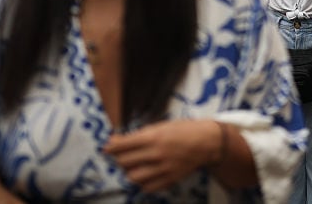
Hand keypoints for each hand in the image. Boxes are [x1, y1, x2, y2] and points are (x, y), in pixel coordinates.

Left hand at [104, 119, 222, 192]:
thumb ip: (139, 135)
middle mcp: (156, 154)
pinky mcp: (169, 180)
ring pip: (133, 177)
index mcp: (154, 137)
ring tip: (134, 165)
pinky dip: (143, 182)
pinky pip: (147, 187)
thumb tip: (116, 141)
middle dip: (119, 159)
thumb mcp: (160, 125)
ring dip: (129, 171)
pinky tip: (146, 174)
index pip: (123, 145)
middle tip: (122, 155)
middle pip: (125, 162)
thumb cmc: (183, 130)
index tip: (105, 148)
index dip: (111, 147)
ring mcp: (162, 169)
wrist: (206, 142)